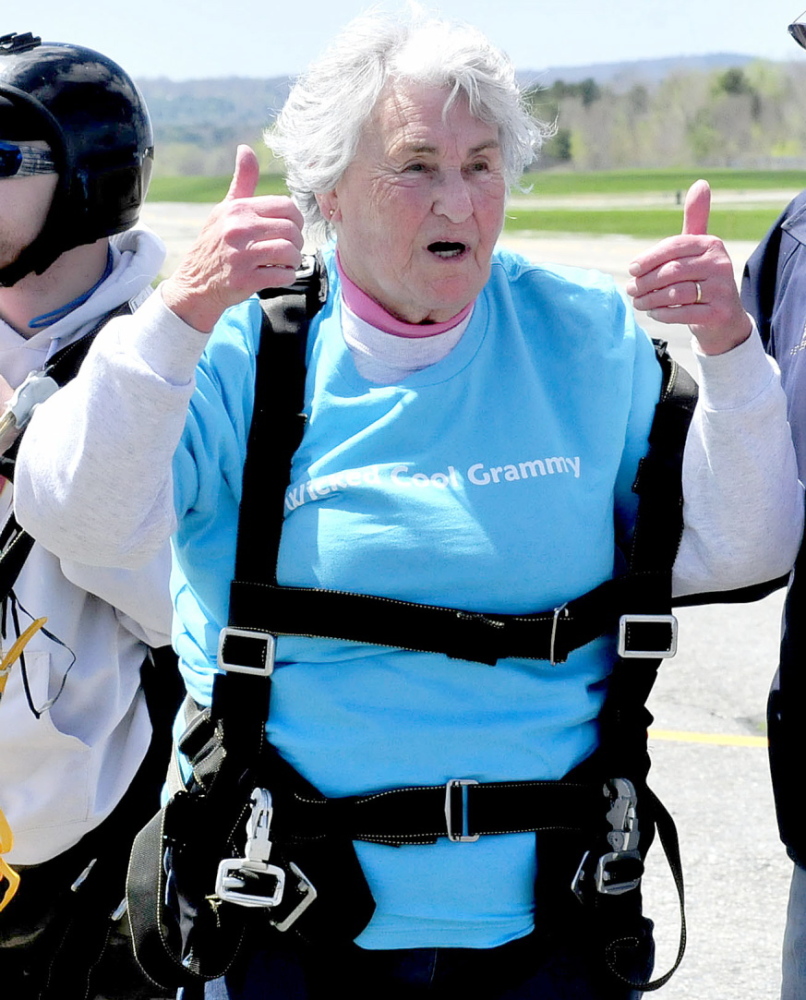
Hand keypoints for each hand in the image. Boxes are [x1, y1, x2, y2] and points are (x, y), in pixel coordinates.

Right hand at [162, 145, 304, 332]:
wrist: (195, 283)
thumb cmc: (215, 244)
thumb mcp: (225, 210)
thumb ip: (242, 183)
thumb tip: (246, 149)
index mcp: (238, 209)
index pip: (286, 206)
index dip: (296, 219)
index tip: (290, 230)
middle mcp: (238, 229)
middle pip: (291, 229)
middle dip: (297, 242)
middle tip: (290, 249)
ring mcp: (241, 255)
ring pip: (290, 252)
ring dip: (294, 260)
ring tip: (286, 262)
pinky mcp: (245, 279)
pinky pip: (283, 275)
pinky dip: (288, 276)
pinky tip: (279, 275)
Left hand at [626, 180, 751, 354]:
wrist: (723, 317)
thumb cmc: (702, 277)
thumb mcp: (698, 249)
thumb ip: (695, 220)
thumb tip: (700, 183)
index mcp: (712, 244)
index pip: (674, 246)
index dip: (649, 258)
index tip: (631, 269)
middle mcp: (720, 264)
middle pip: (672, 271)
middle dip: (645, 282)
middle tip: (630, 289)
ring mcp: (722, 290)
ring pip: (675, 293)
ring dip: (650, 299)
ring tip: (637, 302)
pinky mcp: (718, 313)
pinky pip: (682, 313)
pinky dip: (662, 314)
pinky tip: (653, 312)